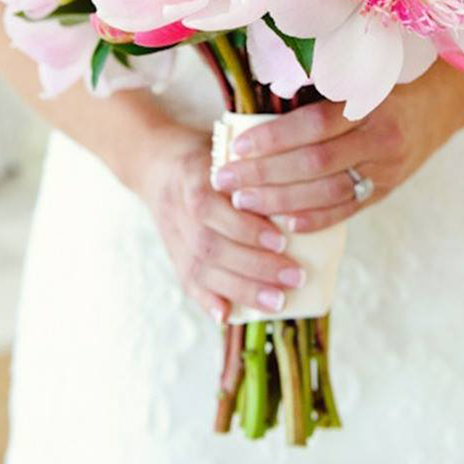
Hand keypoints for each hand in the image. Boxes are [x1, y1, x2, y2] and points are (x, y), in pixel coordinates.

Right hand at [135, 124, 306, 322]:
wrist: (157, 164)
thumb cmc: (208, 154)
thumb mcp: (227, 147)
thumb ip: (255, 166)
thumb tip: (306, 187)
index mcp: (191, 176)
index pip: (211, 206)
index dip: (244, 227)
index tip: (282, 239)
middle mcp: (176, 208)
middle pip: (210, 246)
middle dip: (255, 266)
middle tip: (295, 277)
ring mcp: (172, 235)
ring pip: (201, 269)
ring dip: (241, 289)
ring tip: (278, 301)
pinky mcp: (173, 255)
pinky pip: (186, 282)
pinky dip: (207, 301)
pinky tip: (228, 316)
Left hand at [213, 63, 463, 231]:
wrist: (448, 98)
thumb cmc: (393, 76)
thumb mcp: (363, 70)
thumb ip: (323, 85)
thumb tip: (264, 95)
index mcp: (371, 103)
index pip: (312, 126)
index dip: (272, 138)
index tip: (235, 145)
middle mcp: (381, 139)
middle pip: (313, 164)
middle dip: (263, 175)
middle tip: (224, 180)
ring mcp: (388, 169)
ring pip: (327, 192)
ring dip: (281, 200)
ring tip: (242, 202)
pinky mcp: (389, 188)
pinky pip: (349, 208)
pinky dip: (316, 217)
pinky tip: (286, 221)